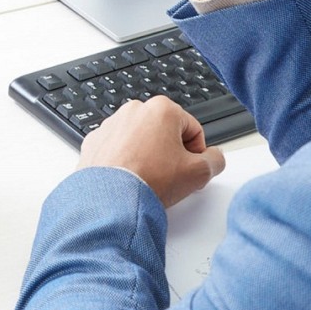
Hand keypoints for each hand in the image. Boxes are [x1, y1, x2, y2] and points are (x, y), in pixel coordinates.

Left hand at [78, 97, 225, 207]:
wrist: (110, 200)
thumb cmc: (149, 181)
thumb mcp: (198, 173)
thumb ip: (215, 160)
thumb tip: (214, 158)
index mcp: (162, 109)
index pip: (193, 130)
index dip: (196, 154)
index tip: (189, 169)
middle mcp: (134, 110)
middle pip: (165, 132)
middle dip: (170, 153)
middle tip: (169, 176)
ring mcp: (111, 124)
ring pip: (141, 140)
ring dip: (147, 156)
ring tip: (147, 179)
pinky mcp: (95, 140)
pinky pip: (118, 148)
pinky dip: (125, 160)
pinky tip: (129, 178)